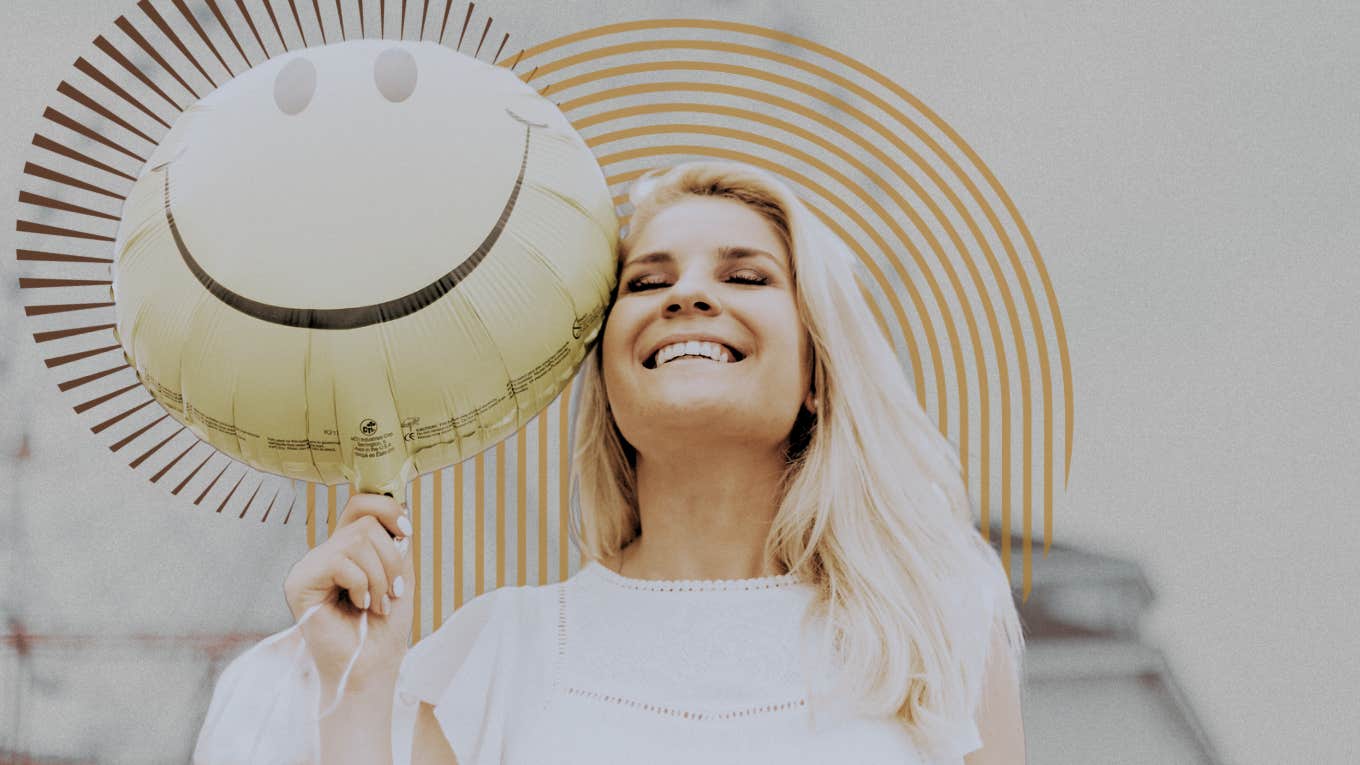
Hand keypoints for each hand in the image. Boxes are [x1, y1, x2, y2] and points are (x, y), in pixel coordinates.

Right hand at [283, 492, 414, 691]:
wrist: (372, 667)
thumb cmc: (385, 628)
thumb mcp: (400, 575)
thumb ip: (396, 542)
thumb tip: (400, 506)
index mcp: (347, 550)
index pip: (360, 504)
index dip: (388, 508)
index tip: (406, 533)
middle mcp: (325, 553)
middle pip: (365, 522)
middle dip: (391, 559)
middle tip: (392, 592)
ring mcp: (309, 566)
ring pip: (357, 540)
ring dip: (380, 576)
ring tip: (377, 604)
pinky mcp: (299, 582)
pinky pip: (341, 561)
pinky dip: (362, 584)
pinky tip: (359, 605)